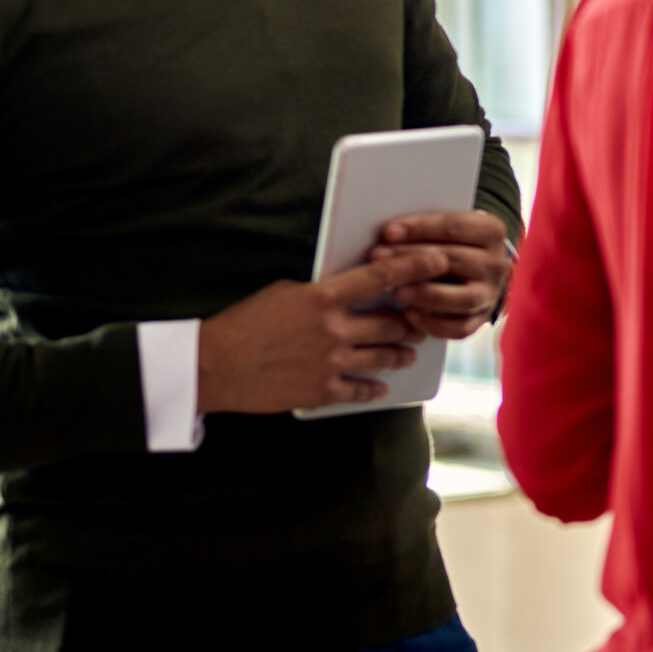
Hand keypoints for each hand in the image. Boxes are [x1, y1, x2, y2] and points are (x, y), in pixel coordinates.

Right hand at [196, 250, 447, 413]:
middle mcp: (332, 330)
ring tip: (410, 351)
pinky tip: (382, 386)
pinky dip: (373, 388)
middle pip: (390, 322)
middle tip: (423, 317)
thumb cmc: (245, 322)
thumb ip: (322, 292)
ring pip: (382, 357)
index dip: (415, 267)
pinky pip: (359, 390)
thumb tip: (349, 289)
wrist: (213, 366)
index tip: (438, 260)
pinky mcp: (320, 391)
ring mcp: (329, 363)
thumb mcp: (285, 292)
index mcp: (322, 297)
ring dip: (401, 354)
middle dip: (412, 320)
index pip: (380, 277)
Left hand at [370, 210, 513, 340]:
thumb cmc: (452, 244)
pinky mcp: (481, 319)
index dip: (420, 229)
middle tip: (380, 260)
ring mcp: (491, 293)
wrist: (478, 271)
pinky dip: (434, 324)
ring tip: (396, 291)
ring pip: (463, 298)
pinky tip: (410, 315)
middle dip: (413, 259)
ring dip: (427, 294)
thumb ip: (425, 229)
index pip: (455, 227)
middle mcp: (497, 263)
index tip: (388, 233)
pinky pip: (460, 328)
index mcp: (491, 231)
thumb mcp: (447, 229)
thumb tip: (387, 235)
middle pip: (455, 260)